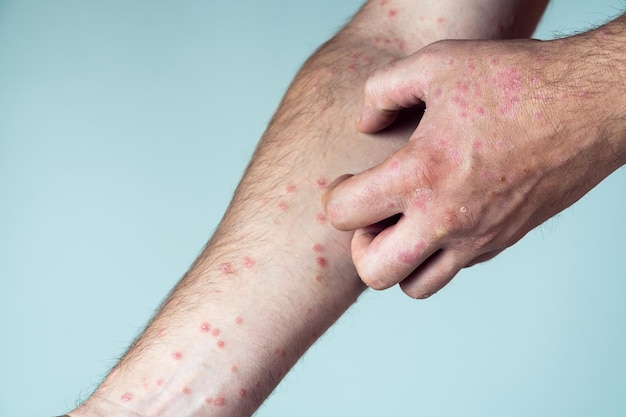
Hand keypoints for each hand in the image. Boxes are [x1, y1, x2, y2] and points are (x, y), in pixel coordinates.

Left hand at [324, 37, 624, 297]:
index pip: (345, 214)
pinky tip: (445, 212)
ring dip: (399, 260)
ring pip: (416, 287)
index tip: (350, 181)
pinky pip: (455, 268)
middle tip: (373, 215)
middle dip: (361, 248)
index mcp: (421, 174)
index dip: (335, 197)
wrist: (589, 106)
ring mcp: (477, 237)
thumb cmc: (516, 81)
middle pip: (375, 274)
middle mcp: (447, 218)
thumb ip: (382, 91)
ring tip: (405, 222)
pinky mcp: (502, 242)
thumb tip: (364, 125)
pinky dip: (437, 252)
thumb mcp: (436, 64)